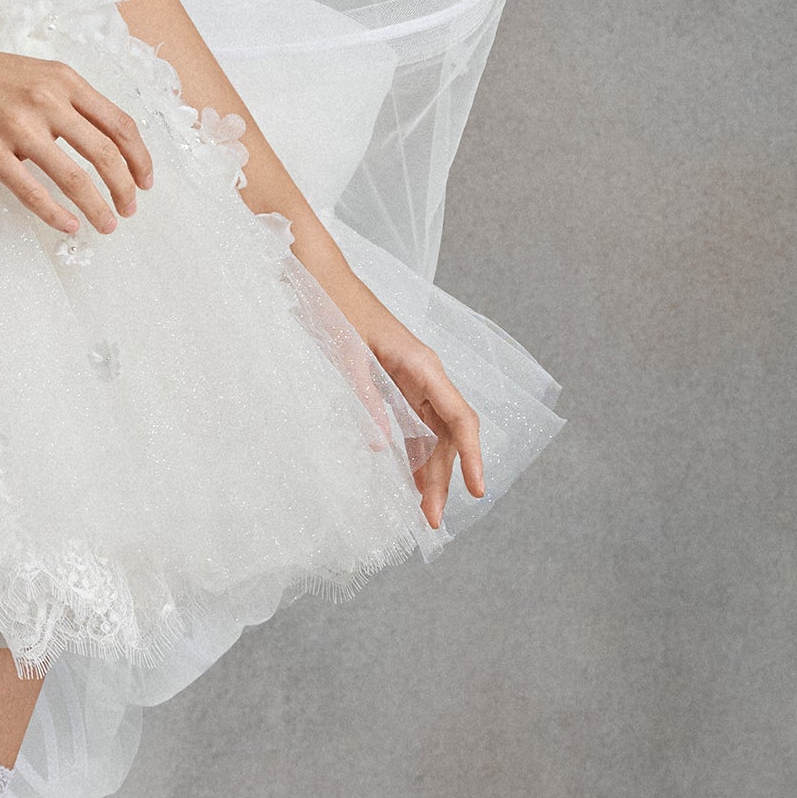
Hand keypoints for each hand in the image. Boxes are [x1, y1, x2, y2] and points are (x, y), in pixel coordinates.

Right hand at [0, 26, 155, 241]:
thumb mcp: (27, 75)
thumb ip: (61, 102)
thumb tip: (91, 141)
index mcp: (62, 79)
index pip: (119, 123)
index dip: (140, 158)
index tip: (145, 181)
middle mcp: (46, 100)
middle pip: (106, 153)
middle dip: (125, 188)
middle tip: (130, 210)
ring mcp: (17, 125)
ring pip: (75, 176)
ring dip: (98, 207)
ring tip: (106, 225)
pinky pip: (32, 191)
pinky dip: (55, 214)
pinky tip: (67, 227)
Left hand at [329, 287, 486, 529]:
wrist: (320, 276)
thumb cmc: (335, 309)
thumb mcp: (345, 358)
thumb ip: (365, 401)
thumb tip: (382, 448)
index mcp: (423, 366)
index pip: (460, 419)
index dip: (474, 457)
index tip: (476, 491)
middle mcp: (425, 375)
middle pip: (448, 435)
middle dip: (444, 478)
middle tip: (432, 521)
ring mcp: (411, 379)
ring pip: (432, 432)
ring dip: (429, 470)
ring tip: (422, 509)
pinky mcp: (394, 381)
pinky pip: (413, 423)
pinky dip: (412, 452)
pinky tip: (407, 477)